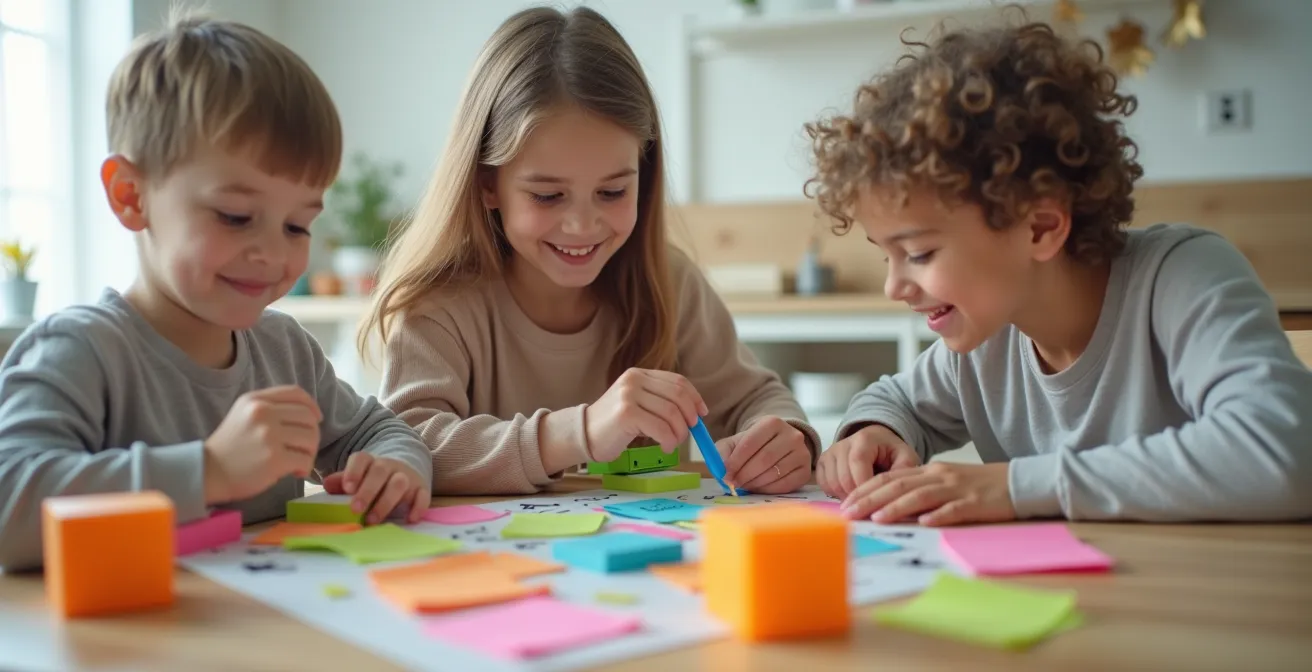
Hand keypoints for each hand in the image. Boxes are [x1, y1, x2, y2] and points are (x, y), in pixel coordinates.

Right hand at [203, 385, 321, 503]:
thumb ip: (270, 408)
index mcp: (255, 400)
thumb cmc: (229, 447)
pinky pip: (305, 460)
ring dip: (310, 453)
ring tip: (298, 462)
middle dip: (312, 435)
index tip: (316, 419)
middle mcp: (262, 413)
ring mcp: (268, 435)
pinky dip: (305, 468)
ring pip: (311, 438)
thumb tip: (310, 413)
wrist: (206, 473)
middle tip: (303, 450)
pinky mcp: (273, 459)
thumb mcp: (243, 415)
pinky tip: (294, 473)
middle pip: (308, 417)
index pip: (296, 393)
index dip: (312, 406)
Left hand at [321, 453, 429, 523]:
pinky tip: (409, 519)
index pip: (361, 459)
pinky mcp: (421, 488)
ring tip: (372, 521)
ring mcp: (406, 476)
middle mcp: (389, 466)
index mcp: (370, 462)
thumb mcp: (357, 479)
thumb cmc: (372, 481)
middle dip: (367, 491)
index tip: (347, 488)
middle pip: (379, 471)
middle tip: (355, 509)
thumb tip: (327, 484)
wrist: (402, 474)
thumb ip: (342, 482)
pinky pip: (423, 495)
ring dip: (386, 502)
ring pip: (399, 483)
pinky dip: (418, 507)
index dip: (354, 472)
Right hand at [585, 368, 708, 461]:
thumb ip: (660, 402)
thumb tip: (695, 413)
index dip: (694, 398)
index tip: (702, 414)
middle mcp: (634, 380)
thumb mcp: (637, 404)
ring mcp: (629, 395)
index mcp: (639, 374)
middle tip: (689, 433)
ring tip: (673, 443)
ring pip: (672, 413)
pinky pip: (661, 428)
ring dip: (679, 433)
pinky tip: (665, 447)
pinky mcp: (627, 413)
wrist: (583, 435)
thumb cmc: (614, 425)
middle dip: (690, 417)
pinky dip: (669, 440)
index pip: (677, 381)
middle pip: (678, 396)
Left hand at [718, 416, 811, 493]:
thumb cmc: (754, 445)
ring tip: (744, 486)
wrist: (778, 446)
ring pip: (775, 472)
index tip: (726, 474)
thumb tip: (721, 470)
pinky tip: (758, 489)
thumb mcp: (735, 442)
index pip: (752, 442)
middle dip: (745, 474)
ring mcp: (802, 453)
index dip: (736, 461)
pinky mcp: (806, 471)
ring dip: (755, 483)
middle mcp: (792, 435)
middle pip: (764, 459)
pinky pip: (786, 484)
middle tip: (733, 484)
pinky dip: (768, 490)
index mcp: (772, 423)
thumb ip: (723, 452)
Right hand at [816, 423, 919, 499]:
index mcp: (864, 439)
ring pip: (832, 483)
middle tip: (870, 507)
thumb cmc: (891, 452)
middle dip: (857, 497)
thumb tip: (896, 489)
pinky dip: (835, 493)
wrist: (876, 442)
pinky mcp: (822, 461)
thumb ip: (905, 470)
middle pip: (843, 477)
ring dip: (846, 497)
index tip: (876, 503)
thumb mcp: (906, 457)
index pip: (858, 463)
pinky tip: (850, 493)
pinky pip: (824, 484)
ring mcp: (830, 452)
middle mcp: (843, 443)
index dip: (864, 486)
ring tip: (862, 500)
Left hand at [840, 462, 1014, 525]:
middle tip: (847, 514)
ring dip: (895, 508)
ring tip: (875, 519)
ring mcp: (957, 489)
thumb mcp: (946, 483)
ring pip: (920, 496)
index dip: (865, 490)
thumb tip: (889, 506)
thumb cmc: (980, 487)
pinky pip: (954, 509)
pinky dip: (938, 515)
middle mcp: (939, 476)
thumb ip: (921, 490)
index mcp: (929, 471)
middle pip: (897, 486)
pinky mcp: (975, 503)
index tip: (844, 504)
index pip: (889, 478)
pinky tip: (924, 523)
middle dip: (869, 500)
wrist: (1020, 481)